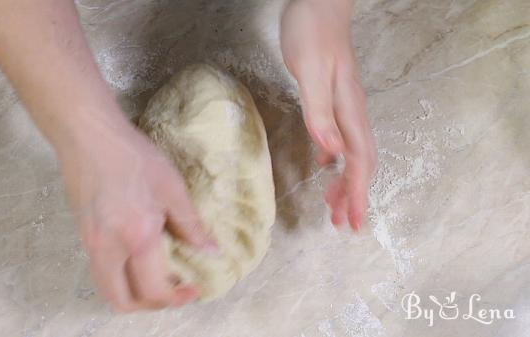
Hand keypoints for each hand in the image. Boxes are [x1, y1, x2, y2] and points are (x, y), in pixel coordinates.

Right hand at [58, 114, 217, 310]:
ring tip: (156, 278)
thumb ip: (192, 225)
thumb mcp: (172, 187)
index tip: (194, 289)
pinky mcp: (82, 234)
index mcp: (136, 238)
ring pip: (107, 289)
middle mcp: (108, 249)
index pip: (154, 291)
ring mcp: (89, 244)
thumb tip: (212, 251)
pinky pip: (100, 270)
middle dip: (150, 306)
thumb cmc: (134, 156)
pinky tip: (137, 257)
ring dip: (132, 294)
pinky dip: (120, 277)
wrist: (88, 136)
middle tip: (172, 291)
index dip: (177, 298)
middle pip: (123, 301)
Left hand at [281, 0, 376, 230]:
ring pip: (352, 154)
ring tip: (334, 206)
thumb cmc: (313, 34)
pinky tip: (326, 167)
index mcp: (348, 110)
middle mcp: (352, 113)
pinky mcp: (334, 101)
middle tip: (342, 224)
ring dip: (345, 182)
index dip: (356, 194)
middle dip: (353, 196)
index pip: (358, 161)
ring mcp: (345, 107)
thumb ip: (319, 113)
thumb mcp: (310, 73)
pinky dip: (336, 162)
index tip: (352, 222)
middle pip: (360, 164)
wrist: (319, 4)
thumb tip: (331, 154)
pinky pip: (341, 141)